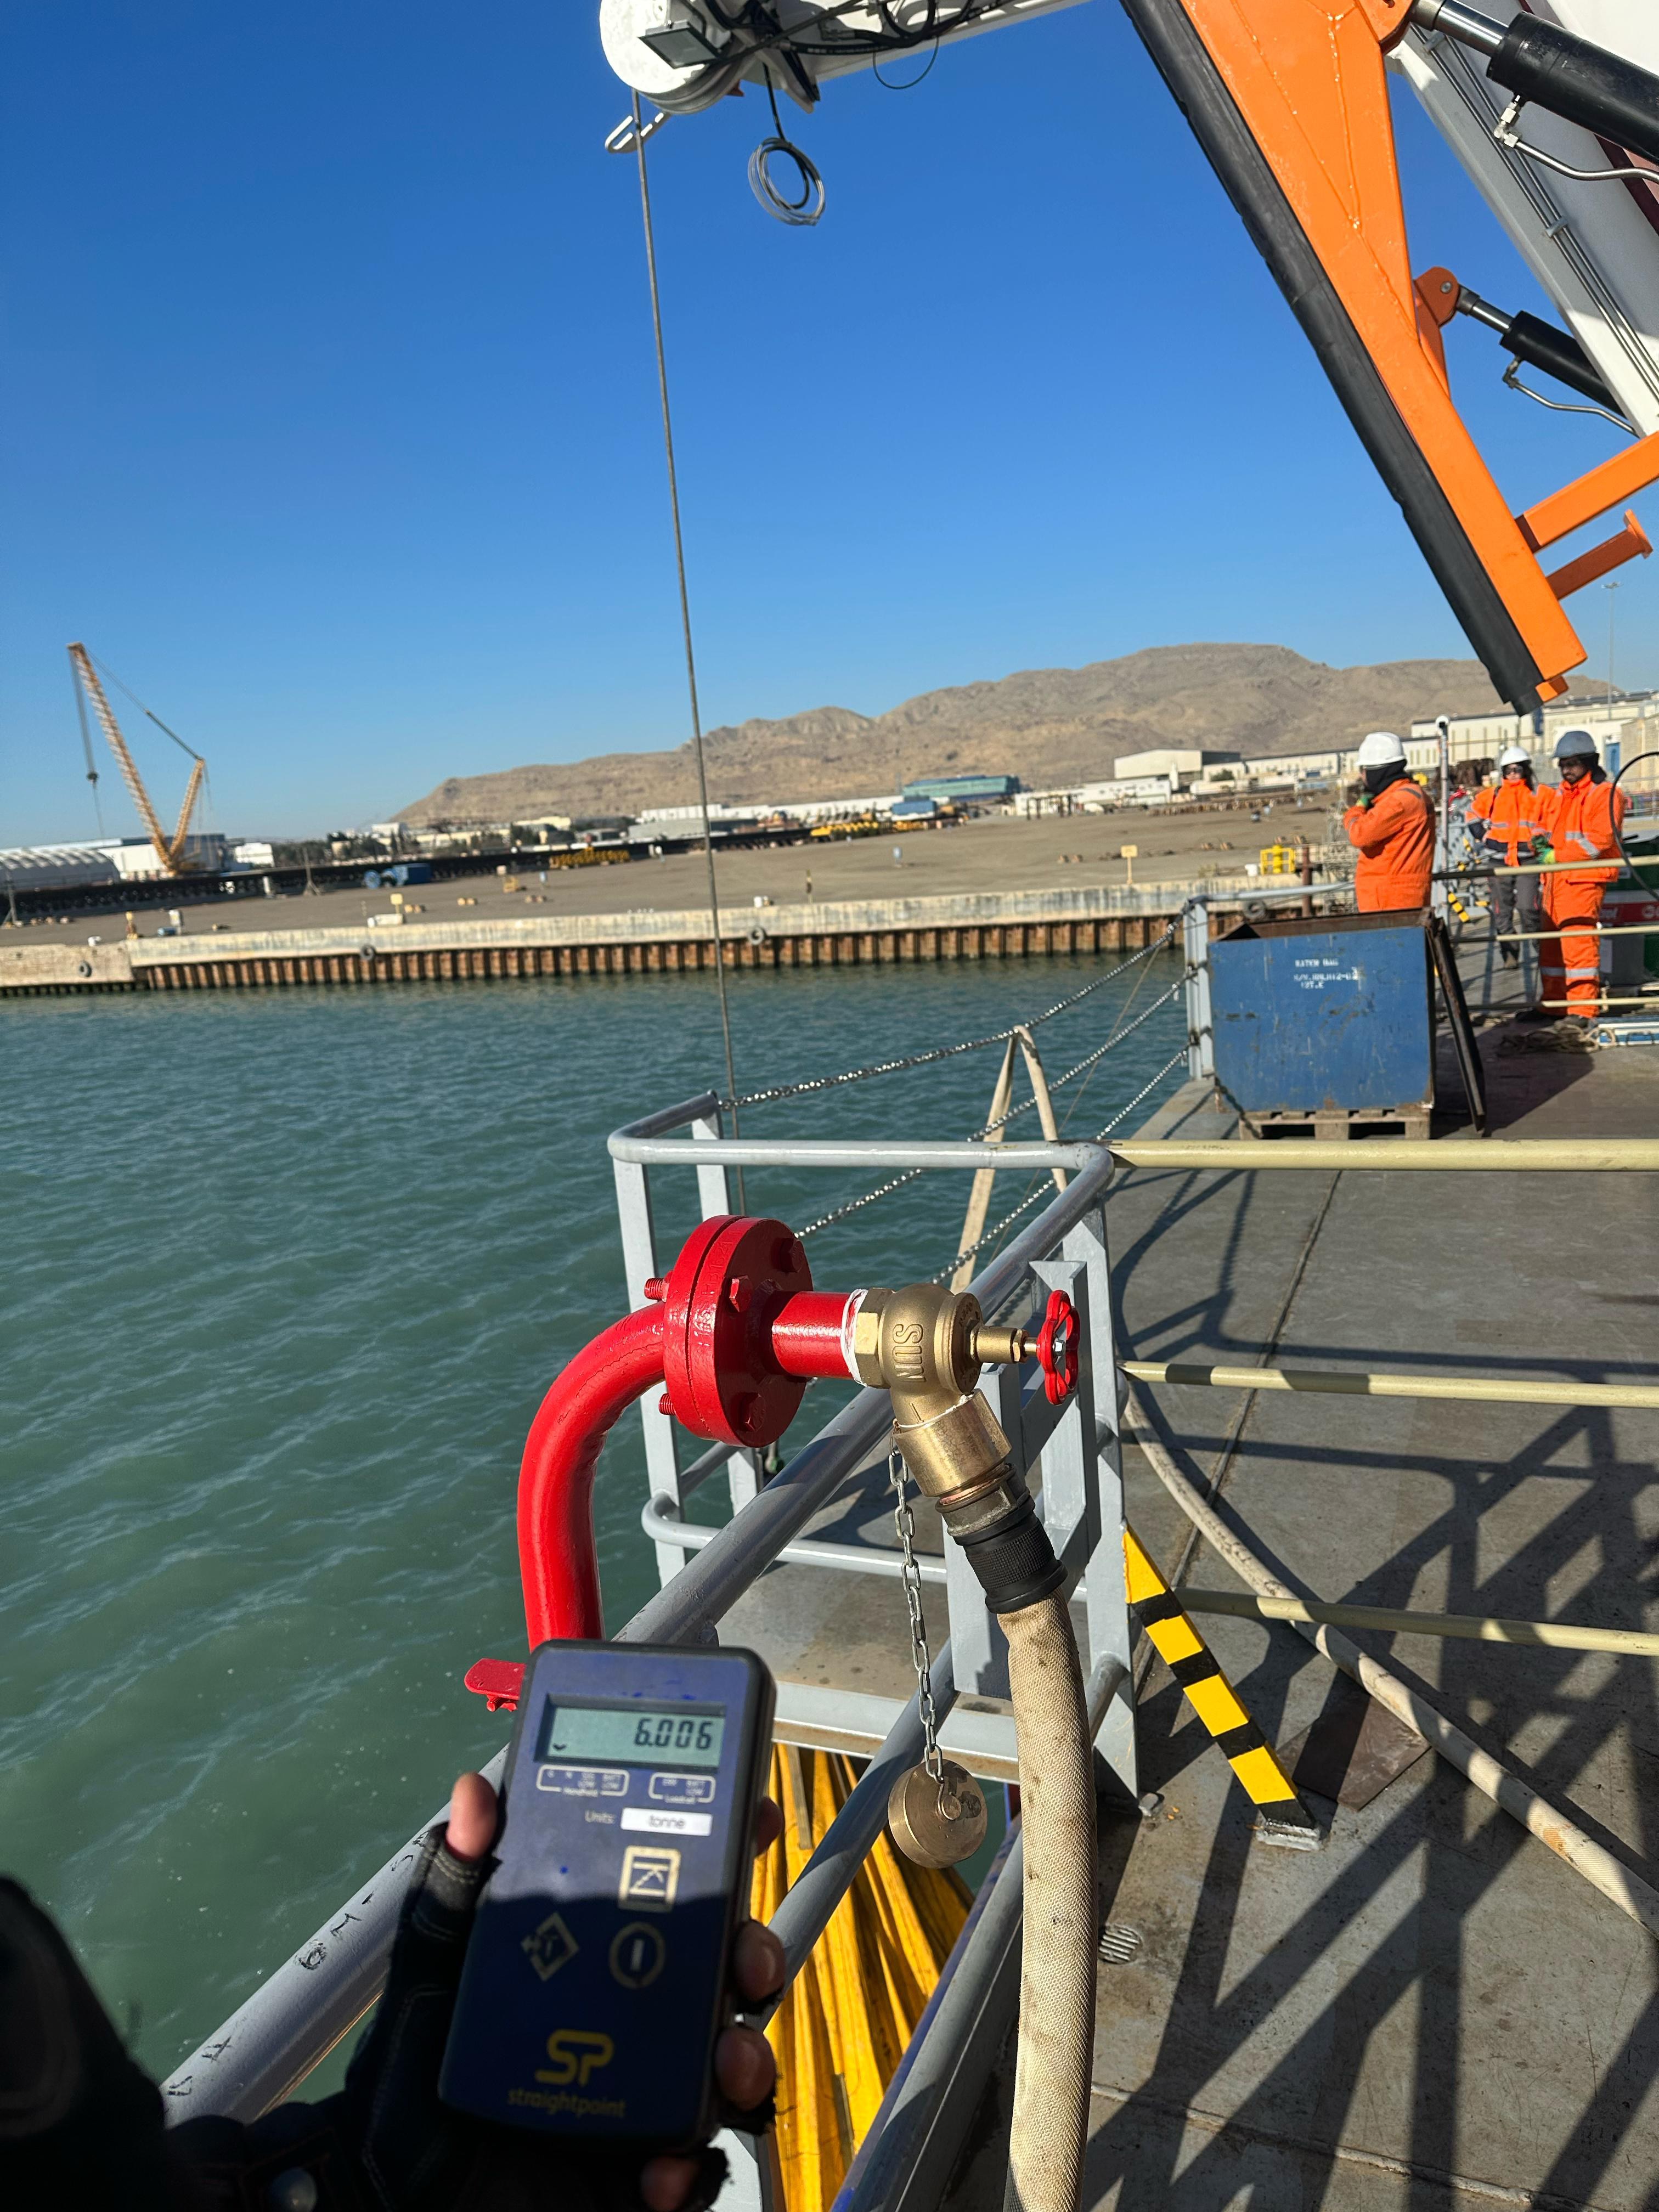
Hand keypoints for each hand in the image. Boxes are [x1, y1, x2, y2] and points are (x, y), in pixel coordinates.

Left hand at [444, 1773, 785, 2211]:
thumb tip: (475, 1790)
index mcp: (591, 1961)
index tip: (753, 1820)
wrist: (388, 2205)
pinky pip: (694, 2169)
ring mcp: (640, 2096)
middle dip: (751, 1957)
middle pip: (719, 1974)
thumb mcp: (429, 1977)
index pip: (670, 1895)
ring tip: (724, 2066)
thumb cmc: (405, 2084)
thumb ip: (454, 1887)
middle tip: (745, 1962)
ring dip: (743, 2057)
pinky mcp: (639, 2175)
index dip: (723, 1853)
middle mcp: (629, 2021)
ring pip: (728, 2063)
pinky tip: (664, 2169)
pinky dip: (691, 2169)